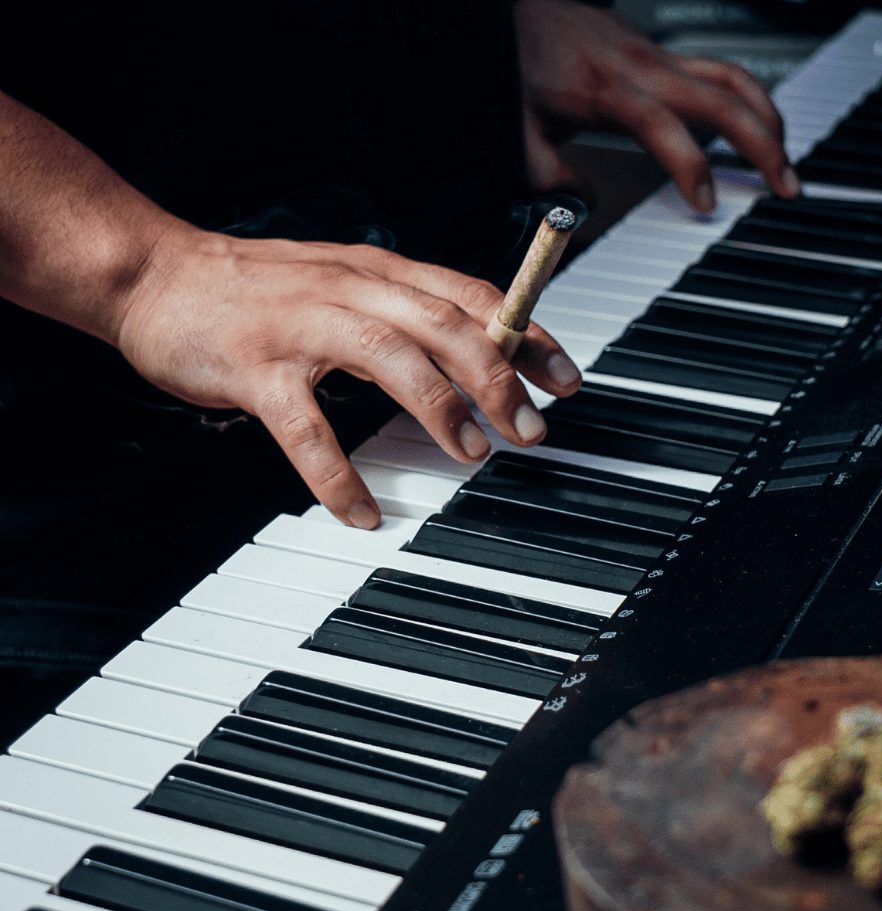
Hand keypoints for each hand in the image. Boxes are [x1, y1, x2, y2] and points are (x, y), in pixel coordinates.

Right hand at [118, 227, 581, 527]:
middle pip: (443, 324)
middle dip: (498, 378)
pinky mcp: (255, 368)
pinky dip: (337, 476)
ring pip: (388, 359)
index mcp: (377, 271)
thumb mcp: (344, 281)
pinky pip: (306, 429)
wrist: (158, 275)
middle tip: (530, 430)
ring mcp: (301, 326)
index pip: (472, 296)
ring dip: (439, 408)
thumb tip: (474, 349)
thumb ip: (404, 310)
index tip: (565, 380)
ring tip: (472, 454)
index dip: (527, 337)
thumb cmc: (260, 287)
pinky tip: (360, 511)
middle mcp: (348, 289)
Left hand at [514, 0, 798, 212]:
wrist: (517, 15)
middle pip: (720, 99)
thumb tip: (581, 206)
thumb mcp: (518, 132)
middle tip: (785, 185)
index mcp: (607, 89)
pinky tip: (754, 124)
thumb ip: (548, 176)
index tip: (706, 204)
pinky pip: (718, 70)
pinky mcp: (660, 53)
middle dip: (761, 143)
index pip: (662, 127)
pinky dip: (746, 98)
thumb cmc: (518, 65)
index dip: (690, 166)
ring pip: (731, 77)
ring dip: (766, 117)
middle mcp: (641, 67)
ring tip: (785, 159)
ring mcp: (656, 56)